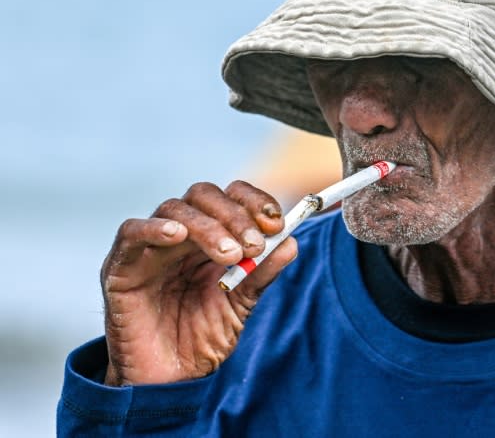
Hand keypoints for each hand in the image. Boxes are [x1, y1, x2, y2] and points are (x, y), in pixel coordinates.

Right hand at [100, 180, 296, 385]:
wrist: (168, 381)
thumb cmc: (201, 339)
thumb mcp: (241, 305)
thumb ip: (262, 273)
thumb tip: (291, 242)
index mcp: (211, 238)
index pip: (231, 198)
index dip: (254, 202)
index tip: (277, 222)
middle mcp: (182, 236)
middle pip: (204, 196)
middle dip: (235, 215)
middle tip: (254, 245)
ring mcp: (151, 248)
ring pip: (175, 210)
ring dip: (208, 227)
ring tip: (230, 255)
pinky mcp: (120, 266)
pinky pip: (131, 233)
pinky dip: (153, 228)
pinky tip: (176, 235)